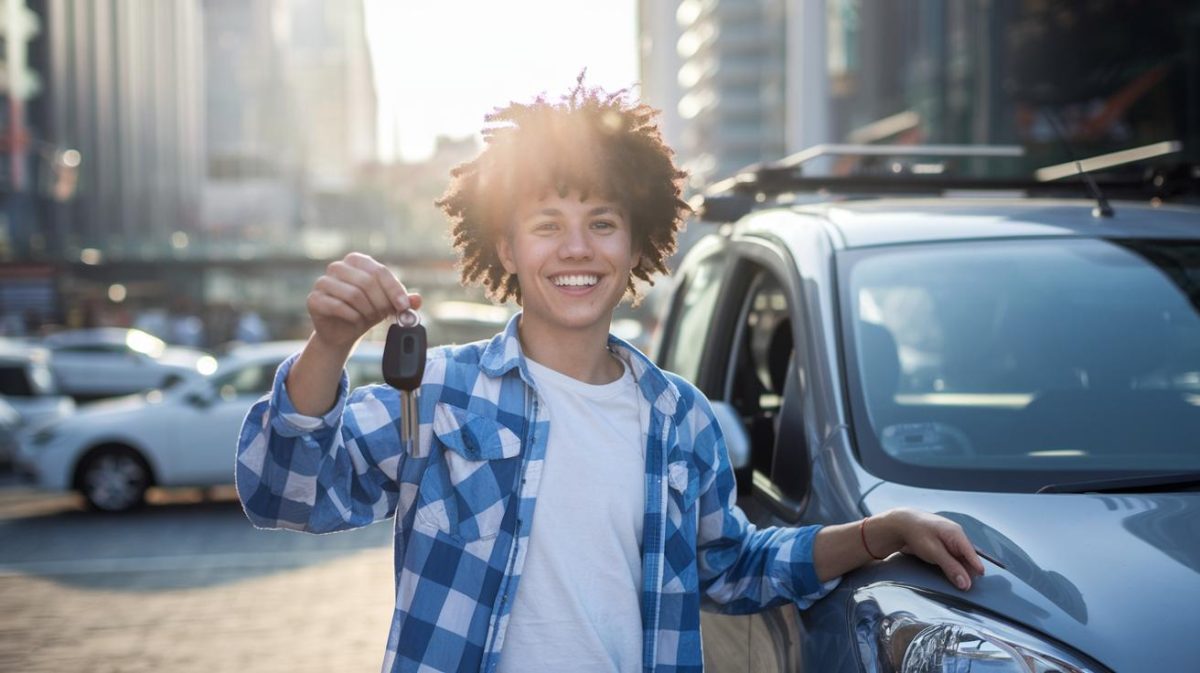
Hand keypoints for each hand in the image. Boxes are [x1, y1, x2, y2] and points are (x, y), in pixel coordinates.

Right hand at [306, 252, 421, 350]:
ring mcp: (323, 282)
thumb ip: (403, 300)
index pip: (380, 271)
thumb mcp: (388, 305)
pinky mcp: (314, 299)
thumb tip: (417, 299)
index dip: (394, 290)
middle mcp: (338, 267)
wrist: (342, 331)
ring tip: (369, 317)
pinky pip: (337, 306)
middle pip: (367, 282)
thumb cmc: (366, 311)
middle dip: (381, 303)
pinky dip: (352, 317)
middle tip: (384, 315)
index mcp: (357, 261)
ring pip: (353, 294)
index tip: (403, 307)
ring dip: (367, 311)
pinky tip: (355, 320)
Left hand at [872, 508, 985, 589]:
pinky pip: (952, 557)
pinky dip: (952, 565)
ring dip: (958, 569)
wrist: (900, 522)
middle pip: (967, 558)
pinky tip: (949, 574)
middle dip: (967, 571)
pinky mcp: (942, 544)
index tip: (981, 580)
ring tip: (958, 582)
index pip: (972, 553)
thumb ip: (951, 567)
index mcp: (957, 533)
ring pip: (959, 558)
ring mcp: (949, 539)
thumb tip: (966, 583)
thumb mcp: (934, 552)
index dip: (976, 567)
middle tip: (966, 587)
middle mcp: (956, 535)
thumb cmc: (917, 533)